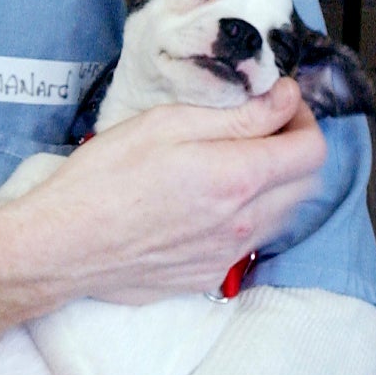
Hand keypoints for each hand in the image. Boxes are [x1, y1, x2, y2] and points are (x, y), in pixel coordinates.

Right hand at [0, 78, 328, 334]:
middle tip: (261, 127)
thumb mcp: (167, 125)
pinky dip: (245, 216)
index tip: (278, 104)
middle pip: (306, 184)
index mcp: (237, 178)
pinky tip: (206, 201)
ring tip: (233, 162)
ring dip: (274, 184)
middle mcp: (244, 224)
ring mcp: (228, 255)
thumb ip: (238, 114)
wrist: (63, 246)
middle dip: (295, 149)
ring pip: (282, 215)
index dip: (304, 119)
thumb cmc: (105, 178)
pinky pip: (249, 242)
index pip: (312, 150)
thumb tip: (284, 99)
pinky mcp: (209, 275)